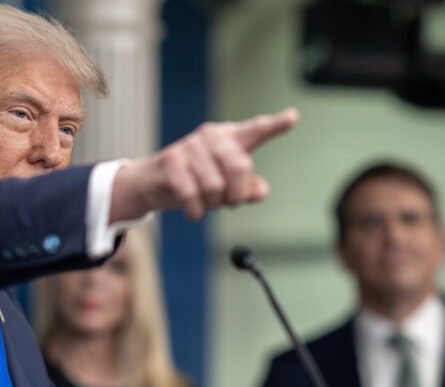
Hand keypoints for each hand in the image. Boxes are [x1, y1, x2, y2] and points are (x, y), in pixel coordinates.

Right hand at [111, 108, 299, 221]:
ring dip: (212, 204)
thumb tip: (260, 191)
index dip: (275, 125)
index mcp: (229, 139)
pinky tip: (193, 211)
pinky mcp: (172, 161)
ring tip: (204, 203)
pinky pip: (193, 195)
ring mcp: (190, 147)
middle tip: (227, 204)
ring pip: (216, 185)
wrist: (151, 183)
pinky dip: (196, 211)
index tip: (293, 117)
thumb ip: (247, 189)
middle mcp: (212, 137)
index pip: (256, 131)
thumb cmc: (194, 181)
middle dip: (236, 195)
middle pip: (240, 167)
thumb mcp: (224, 186)